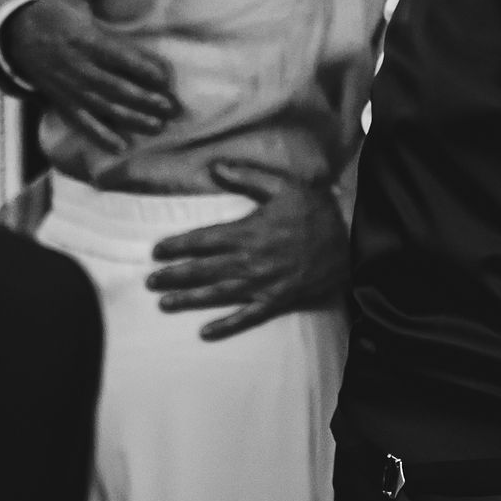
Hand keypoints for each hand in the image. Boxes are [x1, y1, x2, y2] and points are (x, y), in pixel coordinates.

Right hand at [1, 0, 178, 148]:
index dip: (143, 69)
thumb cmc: (50, 10)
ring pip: (105, 107)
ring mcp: (70, 86)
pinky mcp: (63, 100)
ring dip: (132, 119)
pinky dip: (100, 134)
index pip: (119, 57)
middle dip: (145, 100)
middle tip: (171, 109)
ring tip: (157, 126)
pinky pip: (82, 120)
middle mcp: (79, 66)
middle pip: (117, 87)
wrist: (14, 35)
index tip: (166, 79)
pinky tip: (121, 146)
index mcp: (85, 38)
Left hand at [153, 158, 349, 340]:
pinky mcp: (277, 300)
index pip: (203, 239)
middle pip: (203, 269)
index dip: (177, 245)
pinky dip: (225, 326)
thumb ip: (246, 176)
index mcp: (249, 231)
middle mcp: (250, 260)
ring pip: (218, 294)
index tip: (156, 250)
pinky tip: (205, 333)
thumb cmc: (316, 212)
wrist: (350, 243)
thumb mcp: (284, 185)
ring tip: (163, 303)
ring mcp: (262, 284)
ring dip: (189, 299)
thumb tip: (214, 167)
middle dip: (174, 274)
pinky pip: (247, 317)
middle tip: (149, 280)